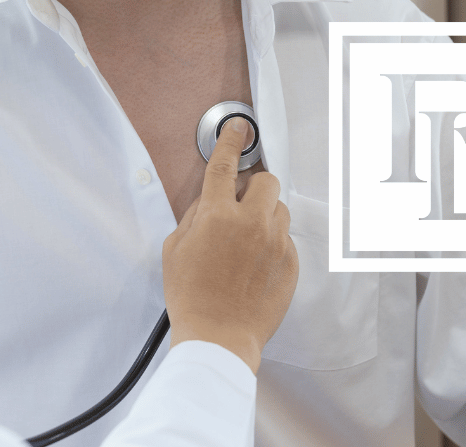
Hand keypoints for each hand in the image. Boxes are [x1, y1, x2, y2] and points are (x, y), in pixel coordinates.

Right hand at [162, 117, 297, 373]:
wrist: (218, 338)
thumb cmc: (190, 296)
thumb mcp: (174, 249)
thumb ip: (194, 215)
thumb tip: (210, 200)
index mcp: (217, 215)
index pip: (225, 165)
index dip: (231, 140)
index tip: (238, 128)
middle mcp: (252, 224)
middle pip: (267, 181)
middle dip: (254, 187)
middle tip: (239, 205)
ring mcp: (276, 244)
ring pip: (279, 210)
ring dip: (264, 216)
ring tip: (245, 243)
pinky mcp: (292, 264)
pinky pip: (285, 240)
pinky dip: (271, 244)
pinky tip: (253, 266)